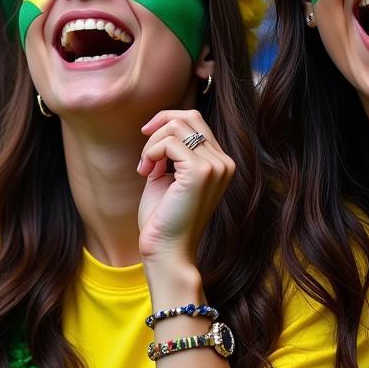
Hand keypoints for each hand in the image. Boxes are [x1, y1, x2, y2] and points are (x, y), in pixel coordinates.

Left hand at [136, 109, 233, 266]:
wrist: (166, 250)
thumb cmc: (163, 218)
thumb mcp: (167, 176)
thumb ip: (170, 151)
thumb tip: (161, 124)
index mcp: (220, 163)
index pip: (196, 121)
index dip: (166, 123)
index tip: (146, 142)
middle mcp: (224, 162)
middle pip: (189, 117)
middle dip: (158, 129)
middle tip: (144, 158)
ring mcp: (215, 166)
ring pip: (176, 127)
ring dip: (151, 144)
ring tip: (145, 169)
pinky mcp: (201, 171)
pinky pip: (169, 142)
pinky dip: (151, 152)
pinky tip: (146, 173)